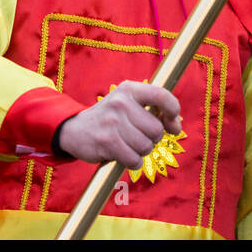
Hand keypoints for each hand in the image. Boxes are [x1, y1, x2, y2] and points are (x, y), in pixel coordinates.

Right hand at [56, 82, 181, 167]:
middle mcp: (121, 102)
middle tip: (137, 136)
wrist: (75, 130)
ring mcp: (113, 122)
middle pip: (156, 129)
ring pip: (146, 146)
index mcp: (129, 89)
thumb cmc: (111, 118)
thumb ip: (153, 111)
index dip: (173, 111)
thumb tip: (176, 126)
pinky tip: (123, 155)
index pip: (161, 95)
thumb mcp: (128, 104)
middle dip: (152, 138)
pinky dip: (132, 162)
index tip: (173, 124)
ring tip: (127, 144)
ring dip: (141, 151)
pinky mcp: (106, 142)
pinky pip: (134, 160)